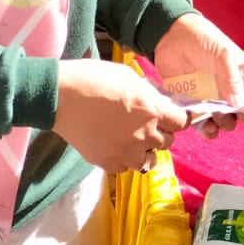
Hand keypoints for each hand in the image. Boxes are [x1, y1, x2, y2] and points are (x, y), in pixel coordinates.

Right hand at [52, 59, 188, 173]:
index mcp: (152, 110)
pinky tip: (114, 145)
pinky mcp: (109, 163)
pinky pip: (126, 167)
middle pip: (168, 142)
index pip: (181, 122)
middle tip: (146, 123)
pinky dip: (124, 159)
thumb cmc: (95, 79)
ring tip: (131, 138)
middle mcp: (145, 135)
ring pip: (149, 160)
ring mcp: (127, 153)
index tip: (169, 115)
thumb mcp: (130, 77)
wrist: (62, 97)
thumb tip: (160, 103)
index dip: (176, 117)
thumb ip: (150, 93)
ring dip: (145, 150)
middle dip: (161, 132)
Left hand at [152, 12, 243, 137]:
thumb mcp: (223, 54)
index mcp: (243, 75)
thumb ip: (233, 79)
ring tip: (216, 114)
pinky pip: (205, 125)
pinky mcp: (195, 106)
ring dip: (225, 124)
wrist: (170, 38)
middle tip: (236, 111)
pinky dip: (207, 130)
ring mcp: (213, 99)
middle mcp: (231, 90)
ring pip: (227, 122)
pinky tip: (205, 125)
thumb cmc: (202, 39)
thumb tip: (242, 106)